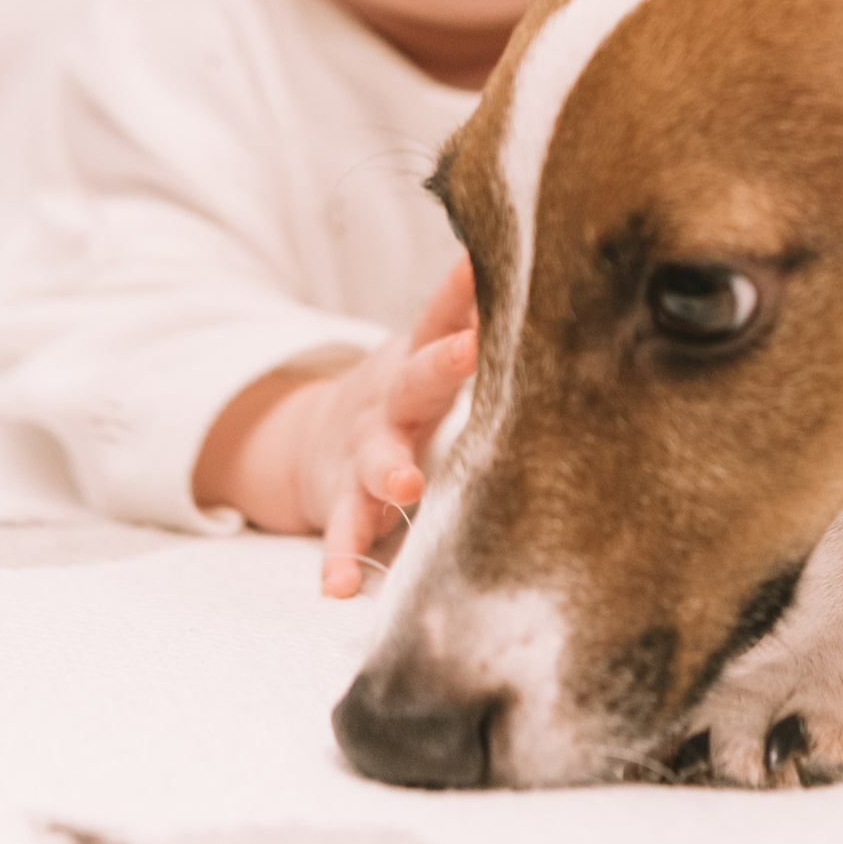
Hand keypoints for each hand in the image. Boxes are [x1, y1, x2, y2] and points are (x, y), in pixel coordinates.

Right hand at [188, 257, 478, 595]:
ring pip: (375, 464)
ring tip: (407, 488)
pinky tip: (340, 587)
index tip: (486, 265)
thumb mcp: (426, 348)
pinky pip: (342, 534)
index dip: (462, 294)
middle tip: (467, 351)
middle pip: (413, 382)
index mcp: (415, 364)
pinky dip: (341, 559)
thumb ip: (466, 313)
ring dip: (390, 474)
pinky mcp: (343, 504)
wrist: (318, 441)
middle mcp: (388, 405)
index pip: (440, 320)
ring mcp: (361, 455)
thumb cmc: (404, 391)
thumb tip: (524, 256)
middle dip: (440, 366)